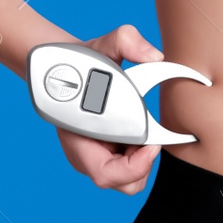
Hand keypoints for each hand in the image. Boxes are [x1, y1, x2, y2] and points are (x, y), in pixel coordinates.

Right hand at [54, 24, 165, 194]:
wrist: (67, 64)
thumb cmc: (84, 59)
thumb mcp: (105, 43)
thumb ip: (128, 40)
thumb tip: (155, 56)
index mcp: (78, 141)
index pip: (107, 174)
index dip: (134, 166)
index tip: (151, 142)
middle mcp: (85, 156)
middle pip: (123, 183)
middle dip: (142, 165)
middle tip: (149, 138)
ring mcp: (95, 157)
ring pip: (128, 180)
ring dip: (143, 162)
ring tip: (144, 133)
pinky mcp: (105, 155)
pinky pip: (129, 169)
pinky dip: (140, 157)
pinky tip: (141, 132)